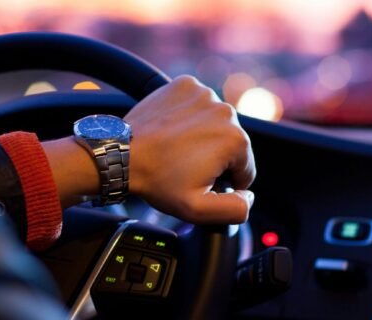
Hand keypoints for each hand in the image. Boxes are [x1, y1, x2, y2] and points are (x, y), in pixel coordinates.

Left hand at [125, 75, 255, 223]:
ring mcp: (205, 94)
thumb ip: (235, 209)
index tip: (199, 181)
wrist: (122, 154)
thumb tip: (249, 196)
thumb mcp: (199, 209)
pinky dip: (190, 116)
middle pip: (232, 144)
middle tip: (185, 167)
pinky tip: (173, 130)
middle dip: (214, 158)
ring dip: (203, 136)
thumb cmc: (157, 180)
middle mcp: (226, 111)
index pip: (245, 169)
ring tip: (177, 149)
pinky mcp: (186, 85)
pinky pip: (198, 104)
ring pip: (215, 123)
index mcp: (236, 140)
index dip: (224, 182)